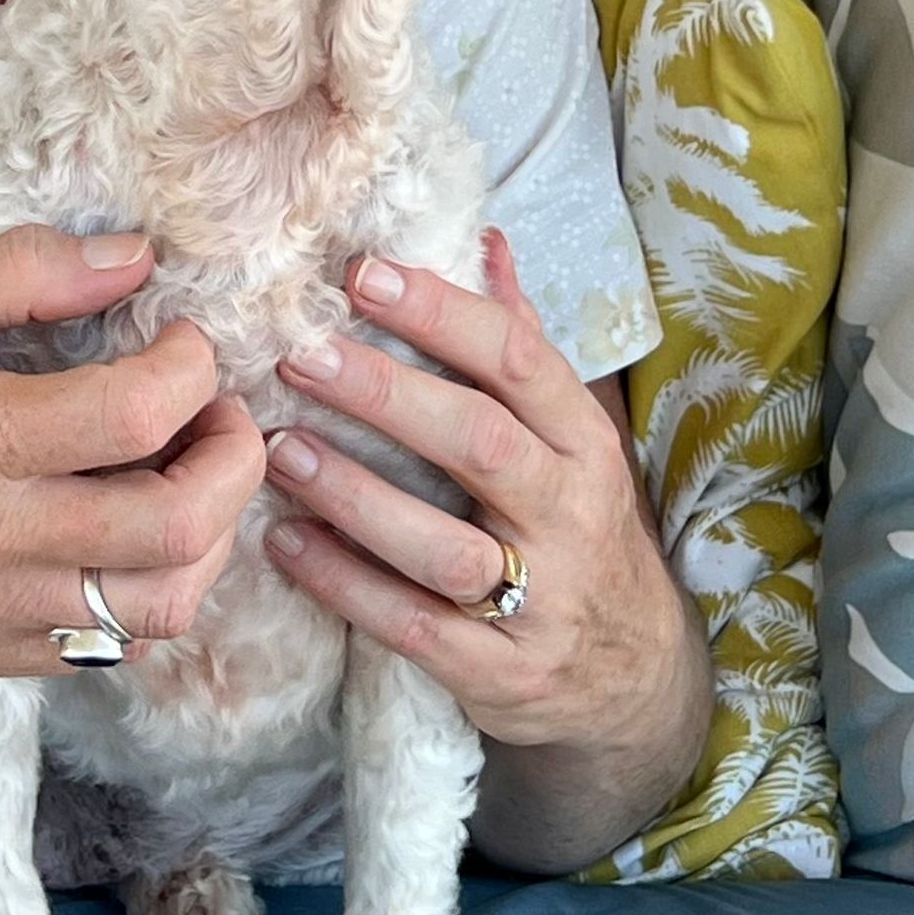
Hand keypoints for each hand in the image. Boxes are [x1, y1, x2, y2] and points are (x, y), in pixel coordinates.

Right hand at [0, 228, 265, 675]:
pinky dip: (144, 593)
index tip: (181, 338)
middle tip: (218, 412)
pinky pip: (104, 648)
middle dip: (232, 459)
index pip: (136, 418)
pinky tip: (126, 533)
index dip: (193, 369)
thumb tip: (133, 258)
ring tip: (184, 476)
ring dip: (205, 538)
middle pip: (175, 528)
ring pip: (158, 609)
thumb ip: (21, 271)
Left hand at [263, 233, 711, 869]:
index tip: (360, 275)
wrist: (632, 675)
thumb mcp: (568, 438)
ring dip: (354, 495)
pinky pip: (413, 626)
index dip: (439, 313)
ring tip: (281, 451)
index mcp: (582, 441)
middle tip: (301, 354)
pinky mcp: (499, 671)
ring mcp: (540, 598)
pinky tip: (284, 542)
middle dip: (386, 394)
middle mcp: (570, 513)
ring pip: (442, 543)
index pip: (517, 361)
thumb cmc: (576, 527)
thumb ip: (519, 344)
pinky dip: (344, 584)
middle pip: (479, 443)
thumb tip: (484, 239)